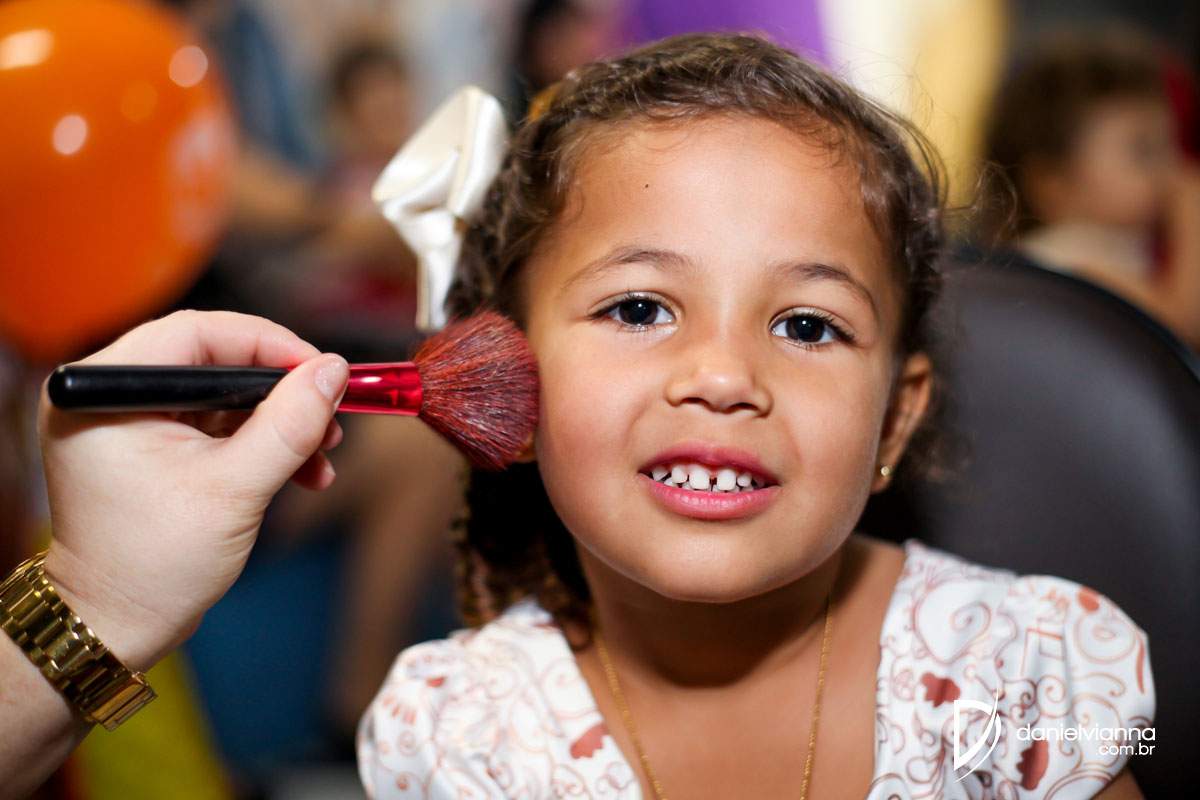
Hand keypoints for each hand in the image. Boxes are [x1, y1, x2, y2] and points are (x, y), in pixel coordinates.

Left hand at [36, 310, 348, 671]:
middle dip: (281, 390)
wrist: (119, 627)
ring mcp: (130, 421)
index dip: (269, 345)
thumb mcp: (234, 489)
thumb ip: (288, 424)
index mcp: (104, 393)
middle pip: (216, 360)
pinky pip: (218, 423)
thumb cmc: (152, 567)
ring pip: (225, 393)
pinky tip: (301, 470)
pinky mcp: (152, 444)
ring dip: (280, 421)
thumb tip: (334, 371)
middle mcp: (110, 396)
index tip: (321, 369)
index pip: (198, 334)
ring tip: (321, 452)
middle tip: (329, 412)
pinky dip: (262, 442)